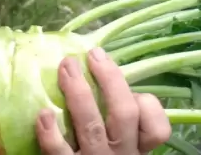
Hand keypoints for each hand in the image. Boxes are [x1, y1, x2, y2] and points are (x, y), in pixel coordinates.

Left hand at [36, 47, 171, 153]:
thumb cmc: (101, 153)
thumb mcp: (122, 142)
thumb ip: (119, 115)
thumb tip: (101, 69)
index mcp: (137, 147)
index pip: (157, 127)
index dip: (146, 102)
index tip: (128, 86)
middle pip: (125, 113)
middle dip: (109, 79)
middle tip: (92, 56)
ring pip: (92, 127)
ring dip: (78, 94)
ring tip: (66, 69)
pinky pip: (61, 153)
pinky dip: (51, 134)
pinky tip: (43, 114)